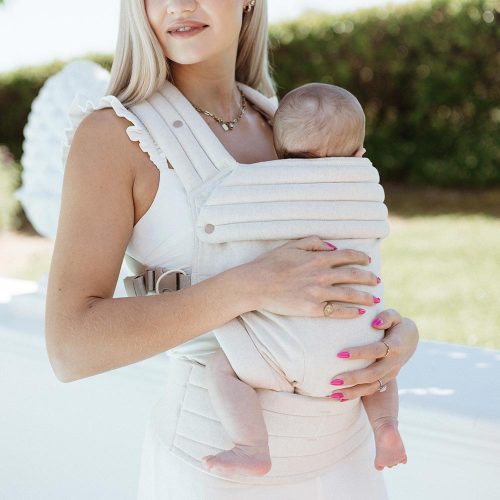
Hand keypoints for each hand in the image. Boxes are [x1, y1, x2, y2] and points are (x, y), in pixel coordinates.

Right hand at [244, 235, 379, 317]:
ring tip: (374, 298)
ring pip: (349, 294)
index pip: (347, 256)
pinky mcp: (312, 309)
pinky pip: (337, 311)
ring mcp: (318, 293)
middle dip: (368, 278)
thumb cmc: (271, 263)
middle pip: (353, 275)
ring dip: (364, 296)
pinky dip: (350, 312)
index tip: (367, 260)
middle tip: (376, 280)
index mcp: (318, 258)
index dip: (360, 257)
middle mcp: (322, 275)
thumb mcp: (292, 245)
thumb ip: (313, 243)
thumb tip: (332, 246)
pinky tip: (359, 313)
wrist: (256, 283)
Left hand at [329, 309, 418, 399]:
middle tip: (333, 380)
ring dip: (352, 391)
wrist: (410, 340)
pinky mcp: (385, 380)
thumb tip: (375, 323)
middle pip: (373, 373)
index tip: (341, 354)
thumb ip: (386, 316)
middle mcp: (393, 363)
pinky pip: (371, 390)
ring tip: (333, 393)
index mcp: (395, 346)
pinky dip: (355, 395)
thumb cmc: (397, 324)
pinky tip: (339, 397)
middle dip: (353, 378)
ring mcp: (390, 374)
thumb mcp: (395, 316)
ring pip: (372, 386)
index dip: (360, 353)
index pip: (377, 350)